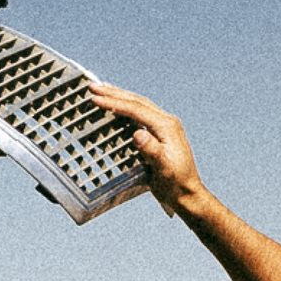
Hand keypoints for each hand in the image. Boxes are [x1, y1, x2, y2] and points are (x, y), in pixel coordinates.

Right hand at [88, 82, 208, 217]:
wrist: (187, 193)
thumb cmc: (176, 183)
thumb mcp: (164, 169)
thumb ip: (152, 151)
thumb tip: (138, 134)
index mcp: (167, 126)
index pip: (136, 109)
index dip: (115, 103)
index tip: (96, 98)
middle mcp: (167, 121)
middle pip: (137, 102)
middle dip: (114, 94)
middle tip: (93, 87)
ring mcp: (165, 126)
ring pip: (139, 105)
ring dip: (120, 96)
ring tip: (102, 89)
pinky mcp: (161, 133)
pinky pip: (141, 114)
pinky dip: (127, 107)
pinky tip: (118, 105)